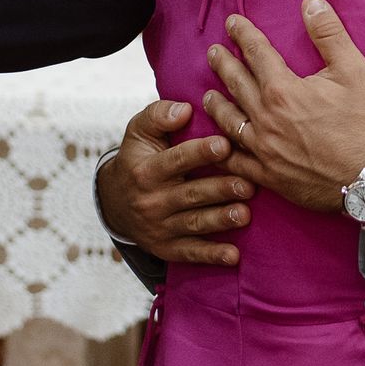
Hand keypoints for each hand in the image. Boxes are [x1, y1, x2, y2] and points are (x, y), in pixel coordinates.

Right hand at [96, 100, 251, 265]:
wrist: (115, 202)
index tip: (225, 144)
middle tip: (248, 184)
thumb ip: (159, 115)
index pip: (176, 160)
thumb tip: (185, 110)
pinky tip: (233, 255)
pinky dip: (211, 256)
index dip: (200, 153)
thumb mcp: (139, 131)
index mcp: (146, 170)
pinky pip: (190, 253)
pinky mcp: (166, 248)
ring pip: (194, 223)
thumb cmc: (138, 158)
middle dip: (220, 190)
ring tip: (245, 214)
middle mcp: (152, 200)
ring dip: (220, 220)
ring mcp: (159, 227)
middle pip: (190, 194)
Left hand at [204, 0, 364, 213]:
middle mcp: (265, 117)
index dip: (242, 34)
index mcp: (283, 89)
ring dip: (216, 104)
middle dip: (222, 64)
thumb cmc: (364, 123)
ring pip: (228, 121)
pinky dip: (222, 150)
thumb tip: (310, 2)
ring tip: (209, 95)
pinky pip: (234, 161)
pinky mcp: (266, 174)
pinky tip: (218, 143)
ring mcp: (262, 148)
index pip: (255, 52)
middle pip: (235, 83)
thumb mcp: (353, 70)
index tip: (232, 23)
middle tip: (212, 52)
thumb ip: (329, 33)